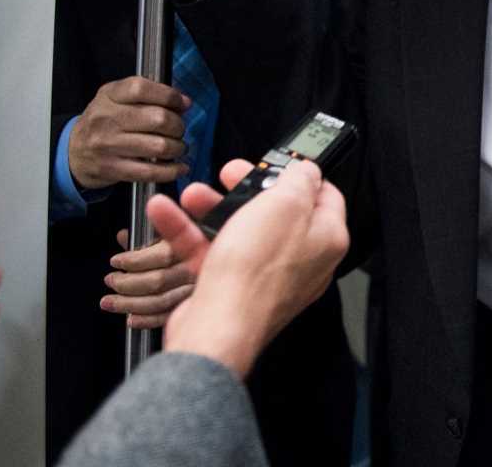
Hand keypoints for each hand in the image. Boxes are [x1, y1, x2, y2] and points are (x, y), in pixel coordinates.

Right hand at [69, 76, 189, 189]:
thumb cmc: (103, 122)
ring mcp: (108, 145)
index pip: (142, 89)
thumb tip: (184, 102)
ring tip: (177, 147)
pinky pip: (150, 172)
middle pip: (158, 119)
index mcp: (109, 95)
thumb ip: (148, 94)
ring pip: (159, 146)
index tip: (182, 103)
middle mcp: (107, 119)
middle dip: (178, 125)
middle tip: (178, 129)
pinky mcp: (112, 169)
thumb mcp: (116, 98)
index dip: (169, 95)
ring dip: (178, 148)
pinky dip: (171, 171)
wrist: (73, 152)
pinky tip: (179, 167)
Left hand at [100, 231, 194, 328]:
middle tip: (111, 279)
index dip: (135, 260)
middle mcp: (198, 269)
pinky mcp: (191, 309)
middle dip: (127, 282)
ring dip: (128, 303)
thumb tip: (123, 237)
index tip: (117, 261)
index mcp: (195, 245)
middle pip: (158, 280)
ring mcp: (195, 291)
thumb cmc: (190, 249)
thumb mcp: (172, 236)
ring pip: (159, 300)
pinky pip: (167, 318)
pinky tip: (131, 318)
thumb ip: (149, 237)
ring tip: (110, 301)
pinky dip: (145, 320)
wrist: (228, 274)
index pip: (162, 254)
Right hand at [145, 158, 348, 377]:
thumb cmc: (255, 273)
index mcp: (325, 239)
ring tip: (192, 195)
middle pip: (276, 211)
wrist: (216, 328)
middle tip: (229, 174)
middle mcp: (300, 259)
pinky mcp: (232, 288)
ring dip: (211, 207)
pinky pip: (211, 251)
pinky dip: (188, 231)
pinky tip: (166, 213)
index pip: (324, 197)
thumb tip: (307, 170)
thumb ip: (299, 180)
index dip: (300, 175)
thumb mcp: (284, 204)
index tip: (278, 163)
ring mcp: (265, 275)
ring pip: (239, 229)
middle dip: (246, 188)